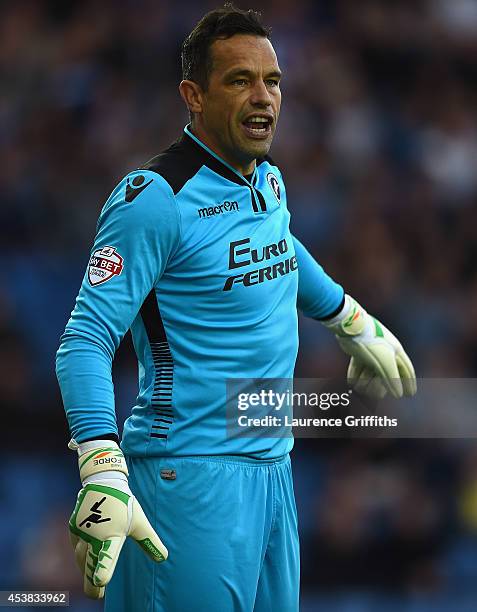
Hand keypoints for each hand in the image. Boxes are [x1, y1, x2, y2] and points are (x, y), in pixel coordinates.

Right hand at [68, 441, 167, 598]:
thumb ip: (149, 541)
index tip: (100, 581)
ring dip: (85, 569)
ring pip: (81, 556)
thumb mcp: (139, 521)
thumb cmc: (124, 502)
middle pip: (90, 563)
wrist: (105, 480)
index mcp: (112, 534)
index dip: (103, 568)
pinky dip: (80, 556)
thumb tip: (163, 558)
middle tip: (96, 594)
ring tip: (91, 582)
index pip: (107, 554)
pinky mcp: (74, 526)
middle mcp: (94, 534)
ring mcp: (82, 530)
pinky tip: (83, 561)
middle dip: (91, 581)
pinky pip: (76, 546)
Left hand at [323, 295, 416, 398]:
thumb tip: (398, 394)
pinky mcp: (358, 351)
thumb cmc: (371, 344)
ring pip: (371, 372)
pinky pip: (358, 366)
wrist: (351, 328)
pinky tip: (352, 382)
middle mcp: (385, 351)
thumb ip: (392, 379)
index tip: (410, 394)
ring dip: (366, 382)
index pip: (406, 369)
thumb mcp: (384, 363)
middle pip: (386, 374)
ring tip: (360, 387)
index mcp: (395, 352)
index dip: (409, 382)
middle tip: (377, 395)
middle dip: (381, 386)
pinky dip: (355, 375)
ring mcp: (371, 351)